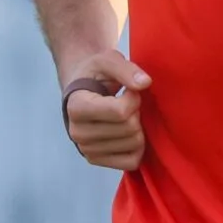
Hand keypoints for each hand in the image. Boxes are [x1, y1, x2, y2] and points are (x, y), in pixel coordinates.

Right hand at [61, 48, 151, 170]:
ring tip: (124, 116)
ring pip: (133, 144)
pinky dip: (137, 147)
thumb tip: (145, 83)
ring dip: (137, 128)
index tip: (128, 91)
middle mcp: (77, 133)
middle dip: (136, 112)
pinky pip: (132, 161)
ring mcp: (86, 150)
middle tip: (126, 104)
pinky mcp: (97, 161)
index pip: (120, 112)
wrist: (81, 92)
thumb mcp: (107, 61)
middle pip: (129, 128)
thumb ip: (125, 69)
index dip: (133, 98)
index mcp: (77, 108)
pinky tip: (128, 133)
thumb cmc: (95, 75)